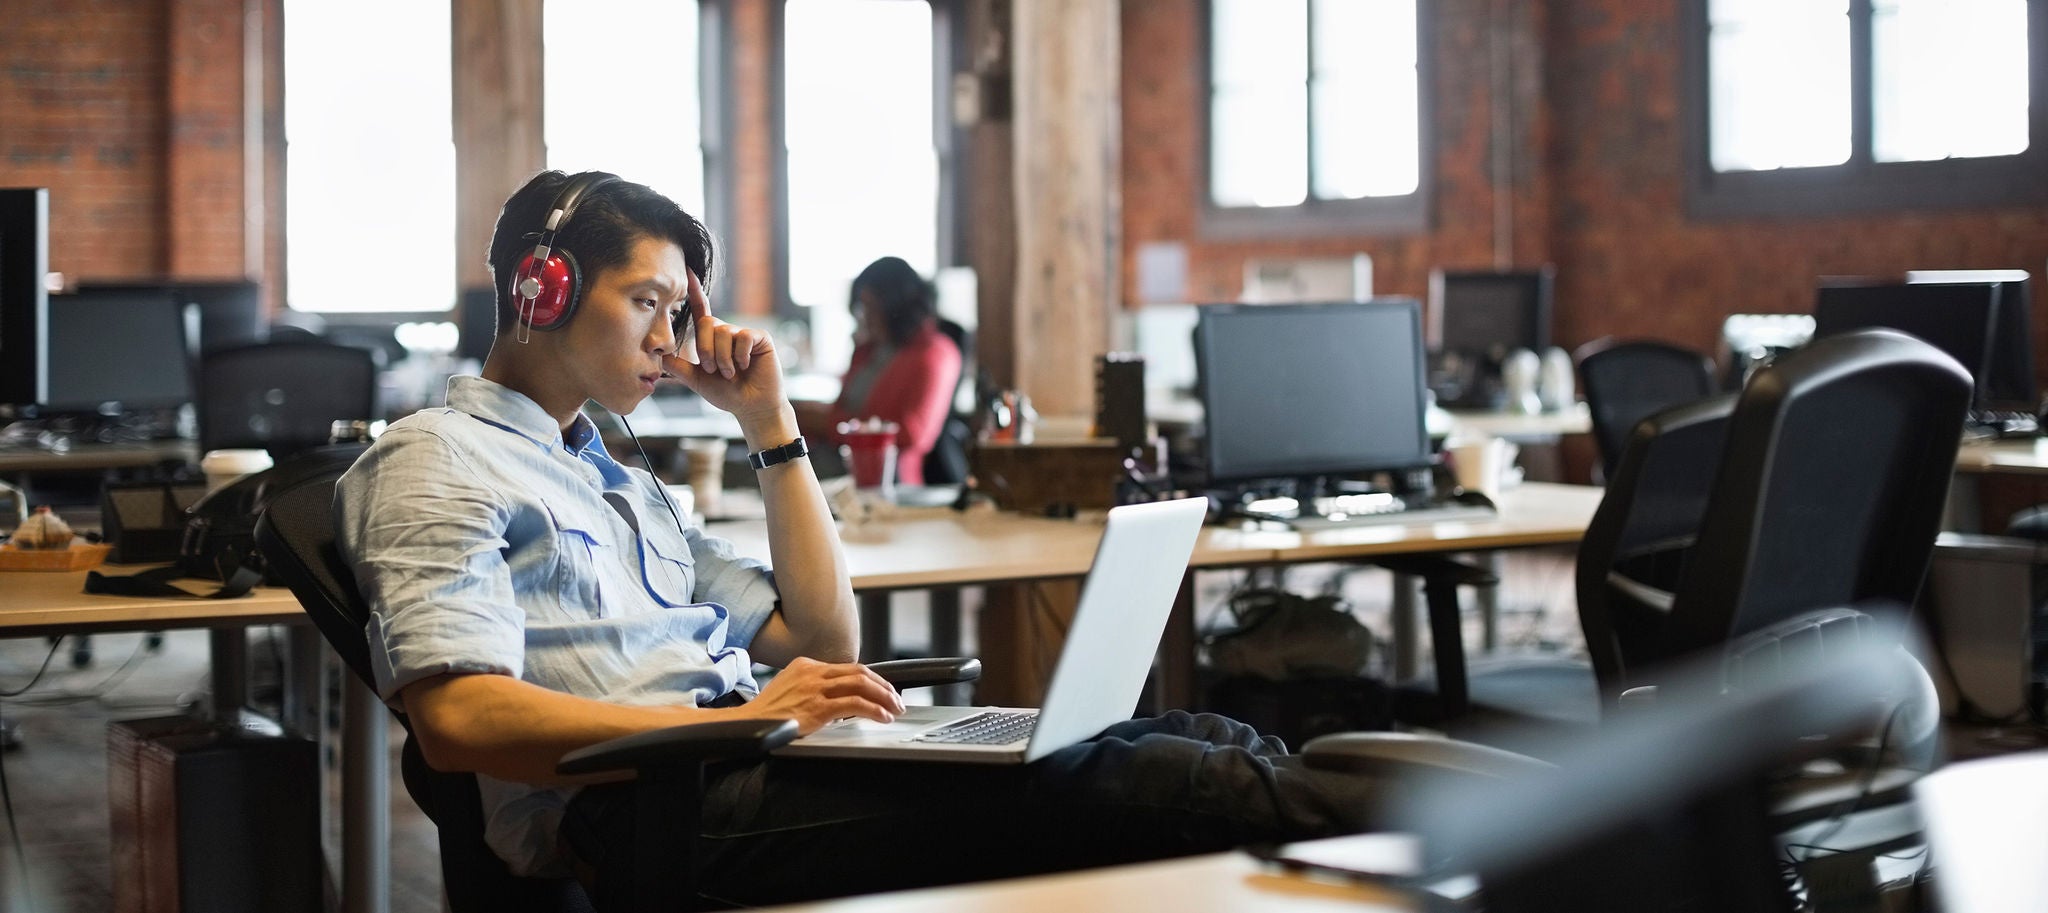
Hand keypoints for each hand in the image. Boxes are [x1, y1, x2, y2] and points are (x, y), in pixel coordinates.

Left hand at [664, 271, 786, 426]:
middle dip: (706, 350)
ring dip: (723, 358)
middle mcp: (727, 331)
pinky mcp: (760, 337)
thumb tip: (659, 354)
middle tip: (713, 370)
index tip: (687, 272)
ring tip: (731, 372)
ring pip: (723, 332)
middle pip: (707, 323)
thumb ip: (679, 366)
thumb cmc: (727, 393)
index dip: (694, 291)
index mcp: (711, 338)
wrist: (751, 406)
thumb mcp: (697, 380)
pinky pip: (742, 337)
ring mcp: (744, 333)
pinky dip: (740, 356)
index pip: (700, 310)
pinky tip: (746, 365)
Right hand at [735, 657, 904, 734]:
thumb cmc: (769, 713)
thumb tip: (844, 699)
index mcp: (807, 665)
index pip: (848, 668)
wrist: (747, 725)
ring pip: (861, 685)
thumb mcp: (792, 688)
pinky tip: (882, 717)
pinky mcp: (816, 708)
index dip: (871, 679)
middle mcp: (812, 672)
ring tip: (894, 708)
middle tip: (896, 699)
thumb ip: (816, 687)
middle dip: (883, 686)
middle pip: (859, 672)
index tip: (883, 690)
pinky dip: (874, 710)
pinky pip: (854, 705)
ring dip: (884, 697)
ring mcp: (814, 689)